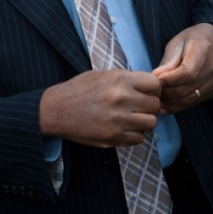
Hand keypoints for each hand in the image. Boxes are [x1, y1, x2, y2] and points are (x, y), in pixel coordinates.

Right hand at [40, 70, 161, 147]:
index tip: (147, 92)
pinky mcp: (113, 137)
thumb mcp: (103, 75)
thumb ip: (127, 80)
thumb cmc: (79, 89)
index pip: (155, 84)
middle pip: (155, 104)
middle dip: (150, 106)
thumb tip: (150, 86)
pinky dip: (134, 134)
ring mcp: (119, 119)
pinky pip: (139, 138)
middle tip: (139, 107)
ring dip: (144, 121)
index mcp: (120, 79)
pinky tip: (124, 128)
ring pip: (151, 122)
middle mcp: (122, 98)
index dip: (154, 89)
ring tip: (132, 118)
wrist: (57, 110)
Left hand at [151, 23, 212, 113]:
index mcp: (204, 50)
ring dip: (171, 101)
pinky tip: (166, 104)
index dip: (170, 80)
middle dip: (168, 92)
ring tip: (157, 99)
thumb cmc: (191, 40)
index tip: (156, 81)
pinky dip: (179, 105)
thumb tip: (156, 78)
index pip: (188, 72)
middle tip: (153, 91)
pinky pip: (195, 102)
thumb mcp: (177, 44)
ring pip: (191, 98)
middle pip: (188, 87)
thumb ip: (168, 62)